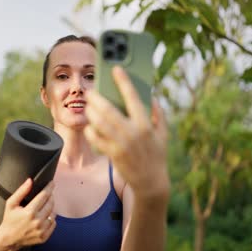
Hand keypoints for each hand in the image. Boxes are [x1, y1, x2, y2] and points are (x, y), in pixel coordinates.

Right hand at [0, 179, 55, 248]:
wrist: (8, 239)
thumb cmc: (9, 219)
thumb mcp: (11, 203)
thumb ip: (21, 191)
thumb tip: (30, 180)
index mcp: (30, 212)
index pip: (44, 195)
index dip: (49, 187)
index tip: (52, 183)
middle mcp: (37, 222)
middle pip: (50, 203)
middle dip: (50, 197)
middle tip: (46, 195)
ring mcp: (41, 230)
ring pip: (53, 214)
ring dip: (50, 208)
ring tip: (43, 207)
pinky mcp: (44, 237)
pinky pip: (53, 223)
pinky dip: (51, 219)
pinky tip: (44, 217)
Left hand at [84, 66, 169, 202]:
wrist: (150, 181)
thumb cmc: (156, 154)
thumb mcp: (163, 133)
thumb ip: (157, 113)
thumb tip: (150, 96)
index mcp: (146, 124)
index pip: (133, 97)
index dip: (123, 81)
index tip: (116, 69)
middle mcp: (133, 132)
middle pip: (109, 109)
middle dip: (97, 97)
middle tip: (90, 92)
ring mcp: (121, 144)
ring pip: (99, 122)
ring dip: (91, 111)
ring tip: (88, 106)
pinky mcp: (112, 154)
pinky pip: (96, 138)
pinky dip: (90, 129)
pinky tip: (89, 125)